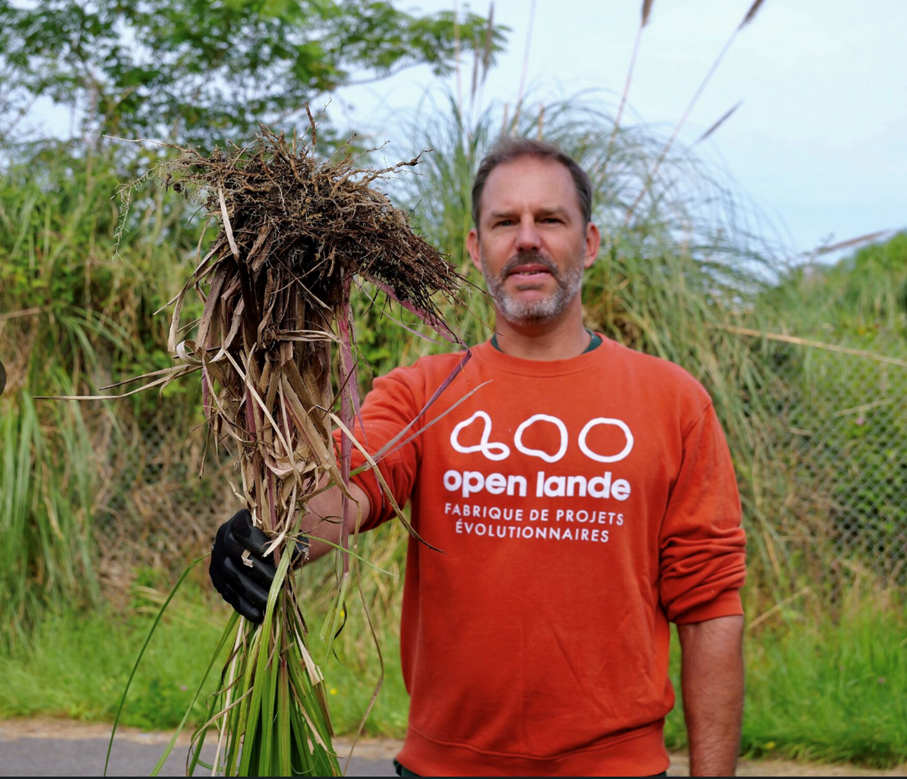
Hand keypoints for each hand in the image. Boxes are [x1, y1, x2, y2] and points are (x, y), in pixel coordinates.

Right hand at [209, 509, 307, 623]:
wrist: (261, 546)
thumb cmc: (278, 537)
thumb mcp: (286, 534)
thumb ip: (291, 541)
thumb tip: (297, 554)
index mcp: (238, 521)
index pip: (241, 528)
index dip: (254, 542)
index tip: (271, 555)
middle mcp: (222, 538)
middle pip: (236, 556)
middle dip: (258, 572)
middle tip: (278, 584)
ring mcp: (217, 559)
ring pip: (232, 577)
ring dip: (252, 592)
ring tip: (271, 603)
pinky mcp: (217, 579)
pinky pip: (228, 594)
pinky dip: (244, 606)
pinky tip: (259, 615)